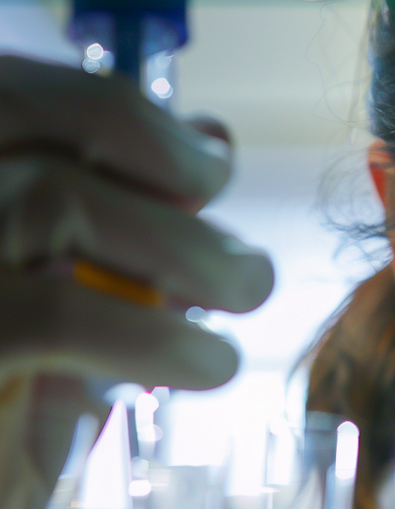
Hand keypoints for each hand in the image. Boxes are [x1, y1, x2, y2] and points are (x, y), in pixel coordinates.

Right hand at [0, 56, 273, 508]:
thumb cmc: (8, 404)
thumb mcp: (67, 301)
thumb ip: (122, 219)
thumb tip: (212, 136)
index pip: (23, 95)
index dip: (131, 122)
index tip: (210, 166)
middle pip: (32, 132)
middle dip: (167, 177)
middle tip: (248, 255)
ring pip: (47, 201)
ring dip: (182, 251)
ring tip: (245, 298)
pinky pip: (52, 313)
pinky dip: (155, 332)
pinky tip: (209, 362)